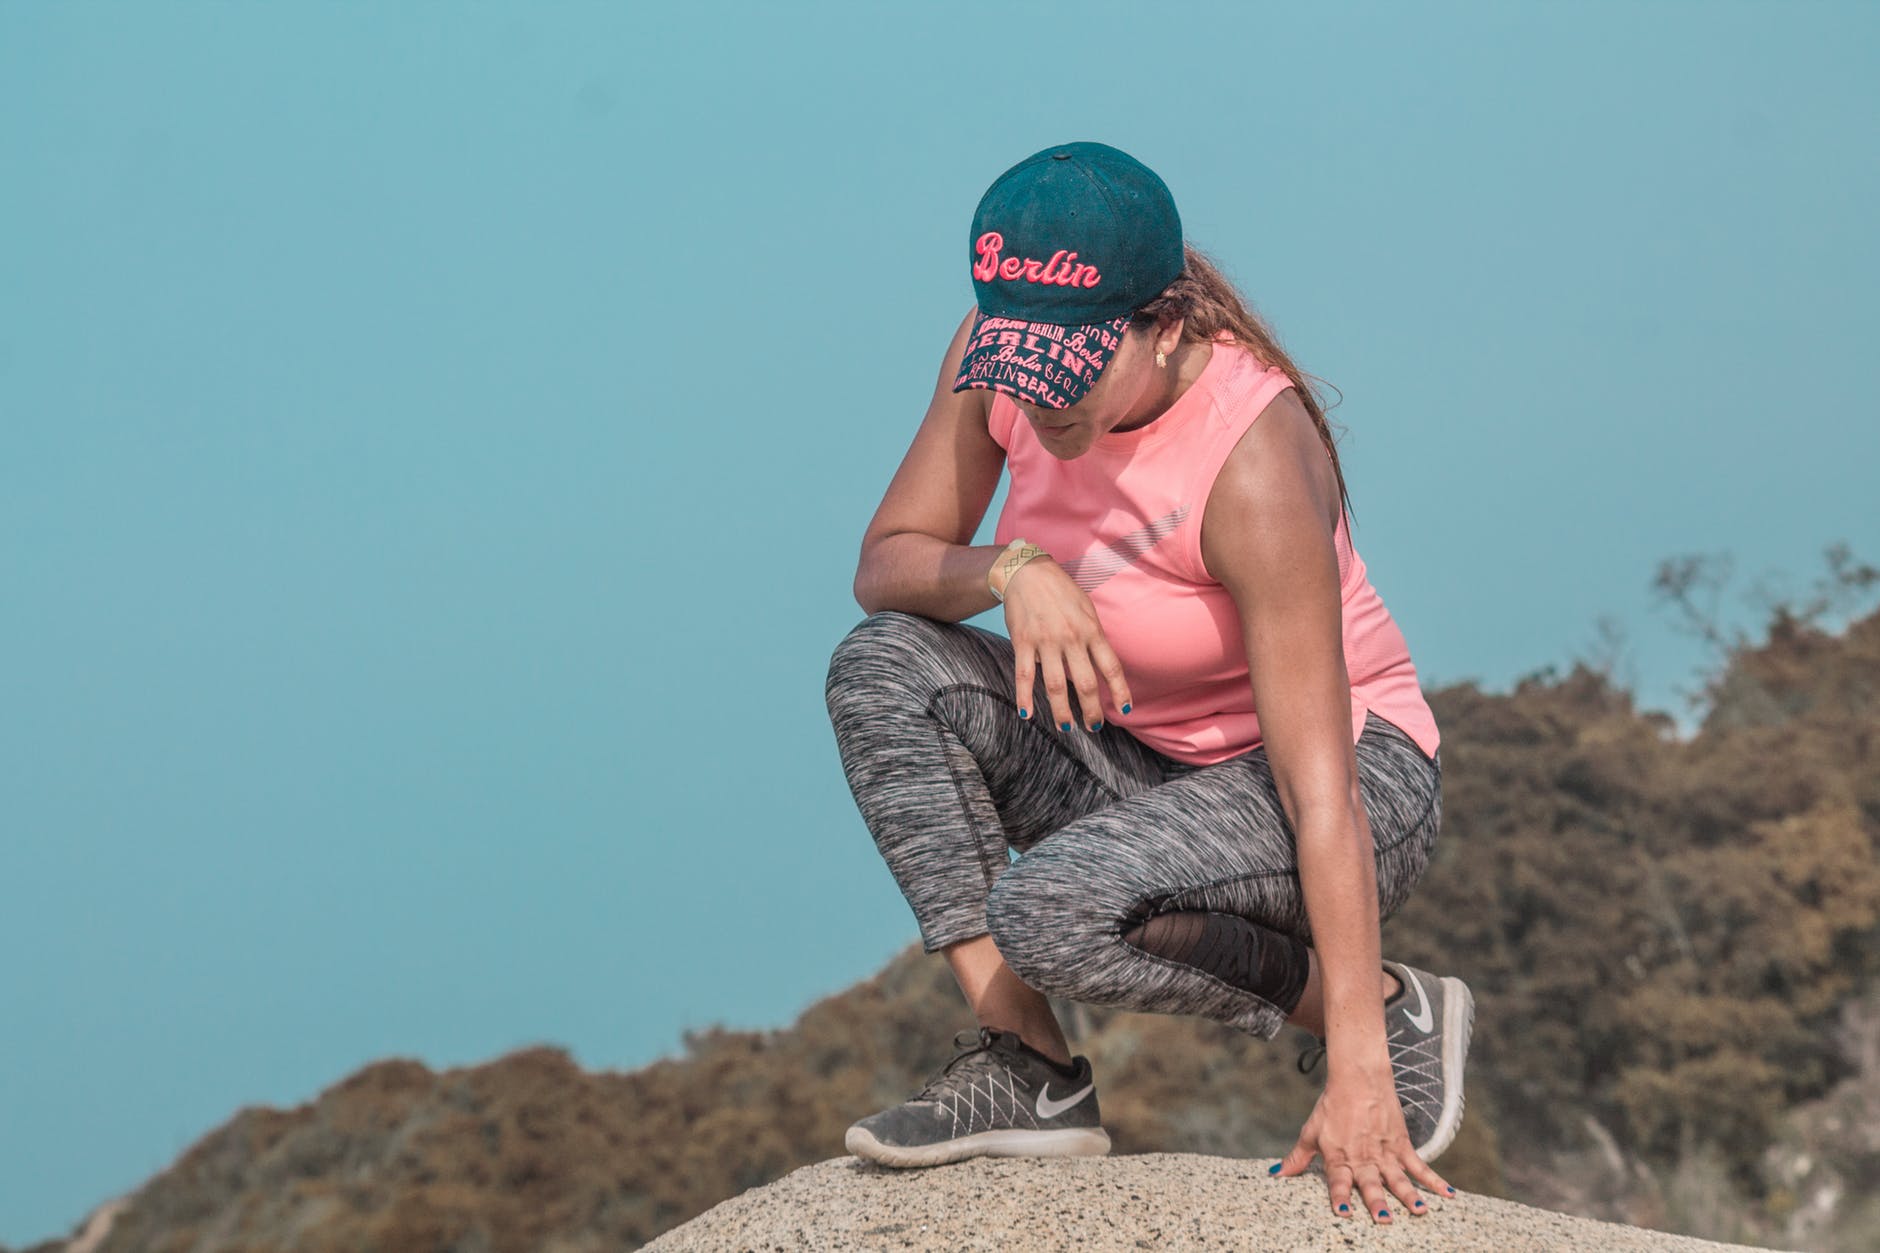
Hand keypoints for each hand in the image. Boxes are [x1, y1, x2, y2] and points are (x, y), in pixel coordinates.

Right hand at [1001, 556, 1131, 731]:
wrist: (1027, 571)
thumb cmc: (1060, 590)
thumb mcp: (1086, 609)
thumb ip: (1093, 637)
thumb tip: (1099, 665)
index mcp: (1091, 630)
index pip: (1111, 667)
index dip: (1120, 691)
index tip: (1125, 710)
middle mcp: (1071, 638)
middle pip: (1085, 683)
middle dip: (1092, 710)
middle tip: (1094, 727)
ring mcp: (1046, 641)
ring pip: (1055, 685)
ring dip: (1062, 711)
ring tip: (1066, 728)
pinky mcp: (1023, 642)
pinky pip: (1024, 675)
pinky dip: (1024, 697)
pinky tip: (1028, 715)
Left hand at [1271, 1068, 1452, 1222]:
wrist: (1358, 1078)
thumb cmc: (1332, 1107)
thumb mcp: (1311, 1132)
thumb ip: (1298, 1158)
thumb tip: (1276, 1174)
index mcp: (1340, 1156)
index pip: (1338, 1181)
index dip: (1340, 1197)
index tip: (1344, 1213)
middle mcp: (1363, 1157)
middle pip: (1371, 1182)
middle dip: (1377, 1202)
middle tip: (1384, 1219)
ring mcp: (1384, 1151)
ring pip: (1398, 1177)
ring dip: (1409, 1194)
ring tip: (1420, 1211)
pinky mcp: (1401, 1144)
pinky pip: (1419, 1165)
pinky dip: (1434, 1180)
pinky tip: (1448, 1194)